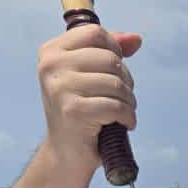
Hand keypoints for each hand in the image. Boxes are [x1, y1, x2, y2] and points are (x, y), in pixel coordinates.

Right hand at [38, 24, 140, 174]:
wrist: (66, 153)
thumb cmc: (80, 110)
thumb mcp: (89, 74)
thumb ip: (109, 51)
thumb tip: (137, 39)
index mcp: (51, 51)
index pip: (95, 33)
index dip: (114, 49)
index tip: (114, 71)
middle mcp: (51, 66)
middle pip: (109, 58)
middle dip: (125, 80)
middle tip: (122, 98)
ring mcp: (60, 88)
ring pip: (115, 82)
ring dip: (128, 100)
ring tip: (123, 112)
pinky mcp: (73, 111)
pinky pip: (115, 105)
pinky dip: (127, 116)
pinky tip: (124, 124)